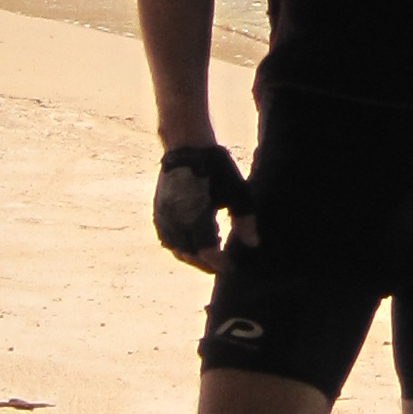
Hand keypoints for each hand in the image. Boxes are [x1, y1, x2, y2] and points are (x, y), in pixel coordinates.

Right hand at [154, 140, 246, 267]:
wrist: (186, 146)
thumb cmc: (215, 167)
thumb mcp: (237, 192)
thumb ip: (245, 220)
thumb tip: (253, 244)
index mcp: (196, 219)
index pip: (207, 254)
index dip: (220, 263)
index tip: (232, 266)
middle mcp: (176, 223)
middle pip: (191, 256)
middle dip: (207, 263)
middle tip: (223, 264)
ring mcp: (165, 218)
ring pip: (177, 250)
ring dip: (193, 255)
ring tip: (210, 252)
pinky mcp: (159, 212)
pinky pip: (167, 239)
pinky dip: (180, 245)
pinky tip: (194, 239)